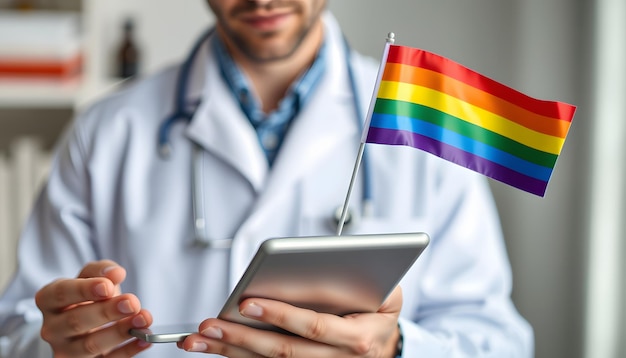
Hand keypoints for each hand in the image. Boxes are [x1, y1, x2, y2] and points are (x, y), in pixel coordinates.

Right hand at [35, 260, 152, 356]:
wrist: (86, 322)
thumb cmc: (88, 296)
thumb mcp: (91, 277)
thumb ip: (101, 270)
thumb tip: (116, 273)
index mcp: (49, 300)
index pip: (61, 293)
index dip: (84, 290)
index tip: (108, 287)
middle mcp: (52, 328)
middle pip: (76, 321)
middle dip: (106, 312)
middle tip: (132, 303)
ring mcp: (66, 350)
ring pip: (91, 345)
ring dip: (120, 332)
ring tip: (144, 319)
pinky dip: (128, 350)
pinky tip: (144, 339)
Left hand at [180, 286, 402, 356]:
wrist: (384, 343)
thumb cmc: (378, 309)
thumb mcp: (384, 291)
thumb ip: (357, 277)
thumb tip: (320, 259)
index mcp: (358, 338)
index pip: (312, 327)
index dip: (279, 316)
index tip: (246, 302)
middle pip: (283, 351)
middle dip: (241, 338)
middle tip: (210, 324)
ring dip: (231, 352)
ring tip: (200, 339)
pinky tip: (217, 348)